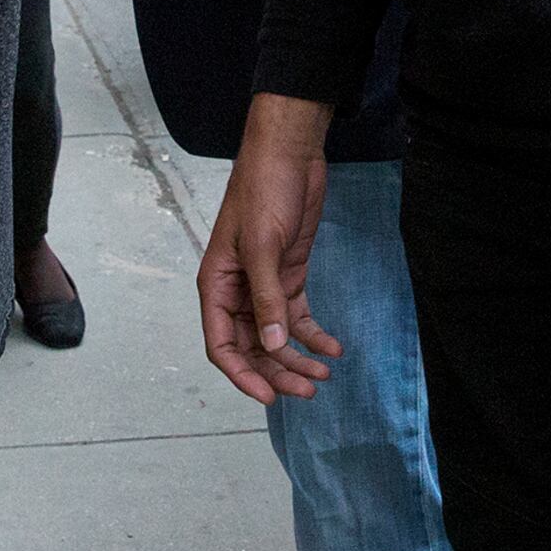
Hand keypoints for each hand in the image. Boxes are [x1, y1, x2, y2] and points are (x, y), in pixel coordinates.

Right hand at [201, 92, 344, 401]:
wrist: (290, 152)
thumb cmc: (264, 190)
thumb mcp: (263, 246)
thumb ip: (266, 297)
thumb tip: (271, 344)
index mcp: (216, 285)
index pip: (222, 345)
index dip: (243, 375)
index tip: (269, 398)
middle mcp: (236, 291)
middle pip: (252, 347)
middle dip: (278, 371)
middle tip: (309, 390)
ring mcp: (264, 285)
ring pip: (276, 336)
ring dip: (297, 359)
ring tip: (324, 377)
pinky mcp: (289, 275)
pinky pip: (297, 316)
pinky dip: (314, 336)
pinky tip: (333, 349)